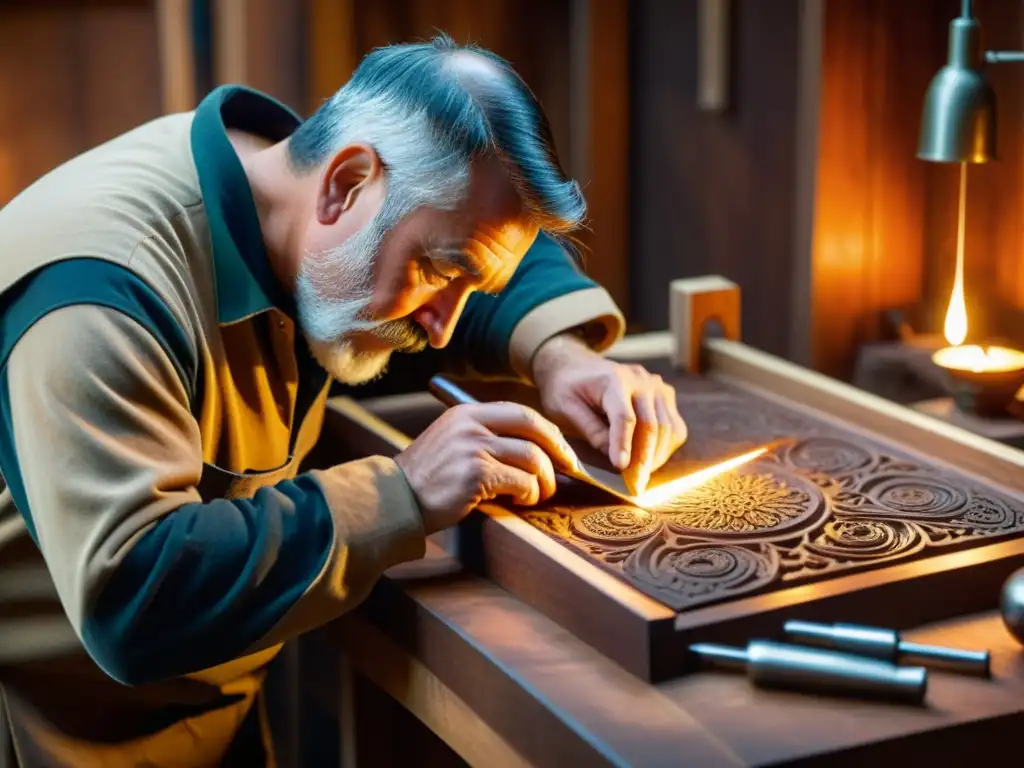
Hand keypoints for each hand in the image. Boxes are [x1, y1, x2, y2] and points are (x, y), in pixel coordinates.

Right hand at [394, 402, 580, 533]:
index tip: (562, 450)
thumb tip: (533, 451)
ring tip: (539, 494)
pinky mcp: (476, 474)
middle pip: (533, 428)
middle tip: (569, 470)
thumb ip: (485, 438)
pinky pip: (521, 482)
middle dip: (558, 450)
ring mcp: (474, 448)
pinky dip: (529, 494)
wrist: (395, 500)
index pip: (521, 413)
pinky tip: (521, 501)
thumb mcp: (452, 443)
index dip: (549, 432)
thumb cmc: (427, 479)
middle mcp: (472, 424)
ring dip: (544, 480)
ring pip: (532, 458)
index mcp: (467, 413)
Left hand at [531, 334, 687, 493]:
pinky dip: (665, 448)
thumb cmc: (566, 388)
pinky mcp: (666, 396)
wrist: (575, 364)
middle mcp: (642, 380)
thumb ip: (591, 430)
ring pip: (669, 428)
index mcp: (613, 380)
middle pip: (651, 425)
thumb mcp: (565, 407)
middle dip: (644, 460)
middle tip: (635, 487)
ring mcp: (658, 387)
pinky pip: (675, 427)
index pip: (624, 417)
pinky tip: (649, 460)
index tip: (620, 469)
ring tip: (640, 476)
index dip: (623, 445)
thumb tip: (616, 458)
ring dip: (656, 457)